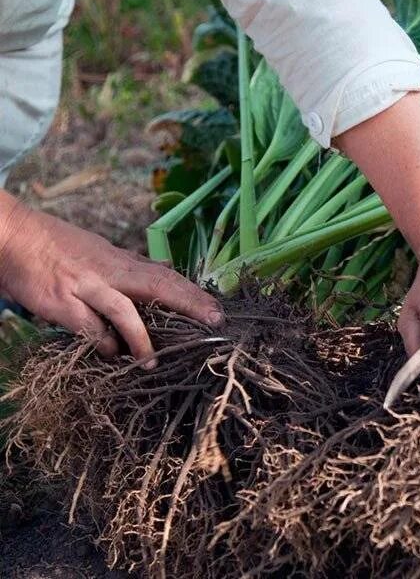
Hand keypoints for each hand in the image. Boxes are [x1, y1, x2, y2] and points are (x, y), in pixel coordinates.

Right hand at [0, 194, 222, 365]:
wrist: (11, 236)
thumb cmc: (58, 246)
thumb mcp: (101, 251)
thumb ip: (133, 265)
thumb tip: (166, 268)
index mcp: (122, 261)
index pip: (167, 275)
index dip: (194, 292)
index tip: (219, 310)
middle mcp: (109, 271)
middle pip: (159, 285)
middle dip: (190, 303)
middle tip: (214, 322)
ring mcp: (86, 286)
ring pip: (124, 311)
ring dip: (141, 339)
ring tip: (151, 362)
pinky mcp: (60, 303)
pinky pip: (88, 328)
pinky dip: (102, 343)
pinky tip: (110, 354)